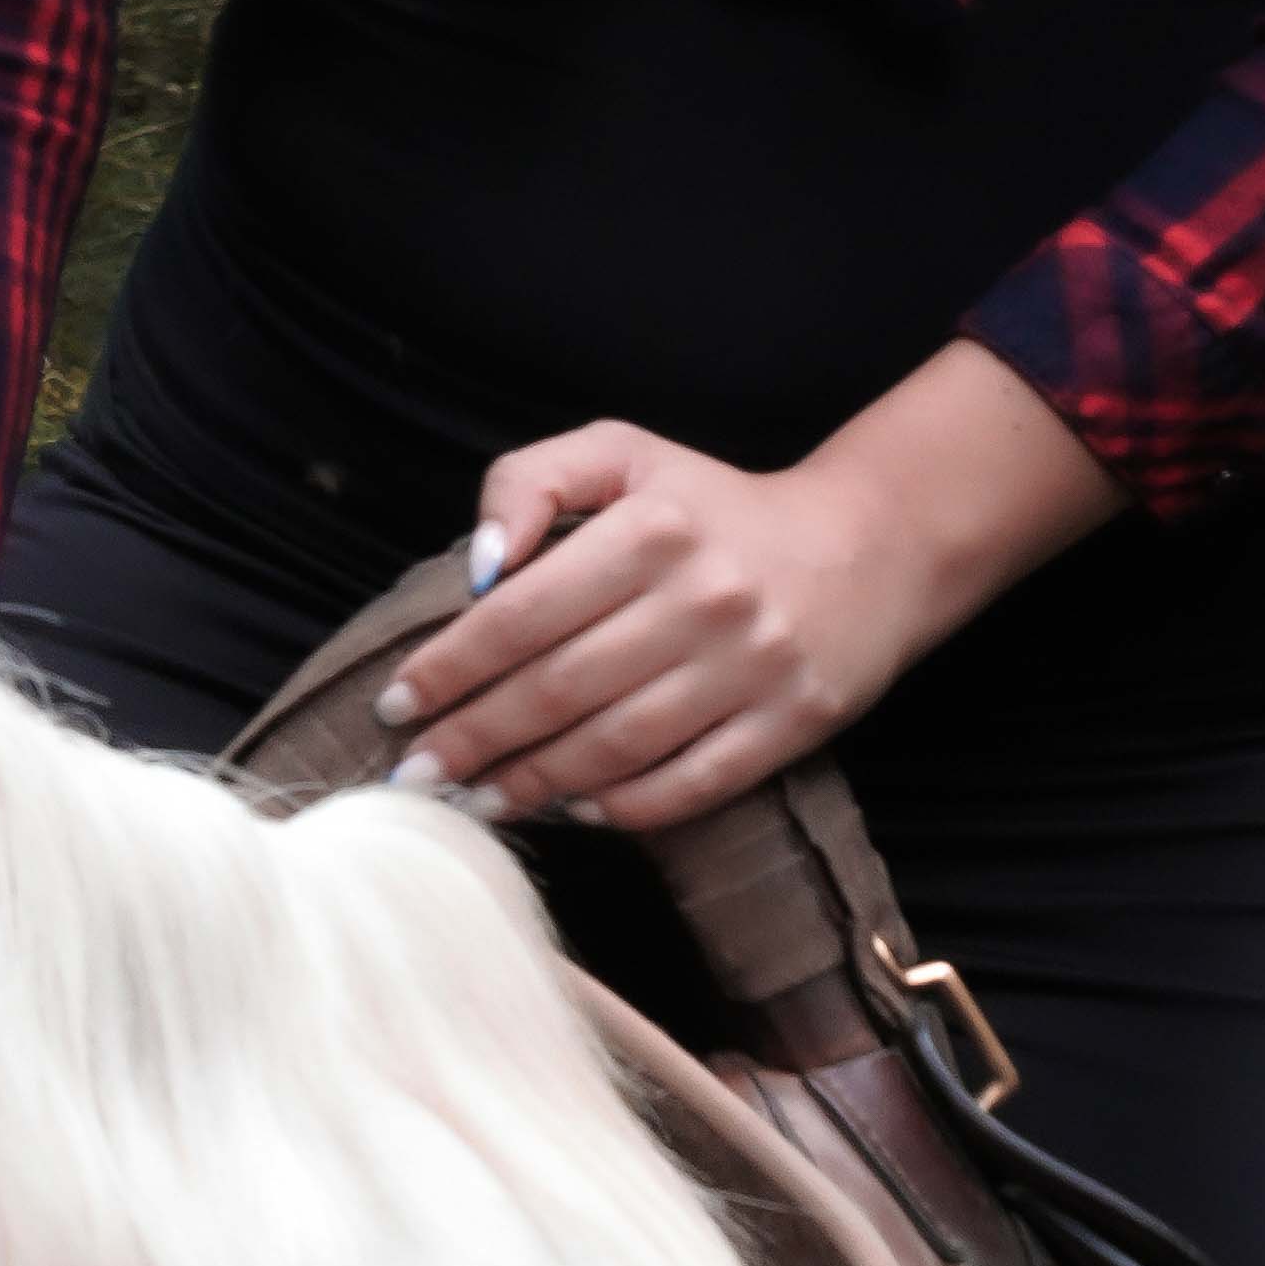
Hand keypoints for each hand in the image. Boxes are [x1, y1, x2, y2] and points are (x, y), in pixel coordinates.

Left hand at [369, 347, 1120, 832]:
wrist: (867, 547)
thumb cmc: (713, 507)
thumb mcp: (623, 455)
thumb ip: (532, 481)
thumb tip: (478, 566)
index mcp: (652, 527)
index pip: (521, 614)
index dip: (449, 667)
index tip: (397, 702)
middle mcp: (704, 597)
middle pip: (558, 690)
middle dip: (473, 739)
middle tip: (416, 773)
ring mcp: (753, 667)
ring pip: (615, 747)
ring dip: (532, 784)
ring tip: (475, 799)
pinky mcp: (792, 723)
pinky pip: (689, 785)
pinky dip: (622, 807)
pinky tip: (572, 810)